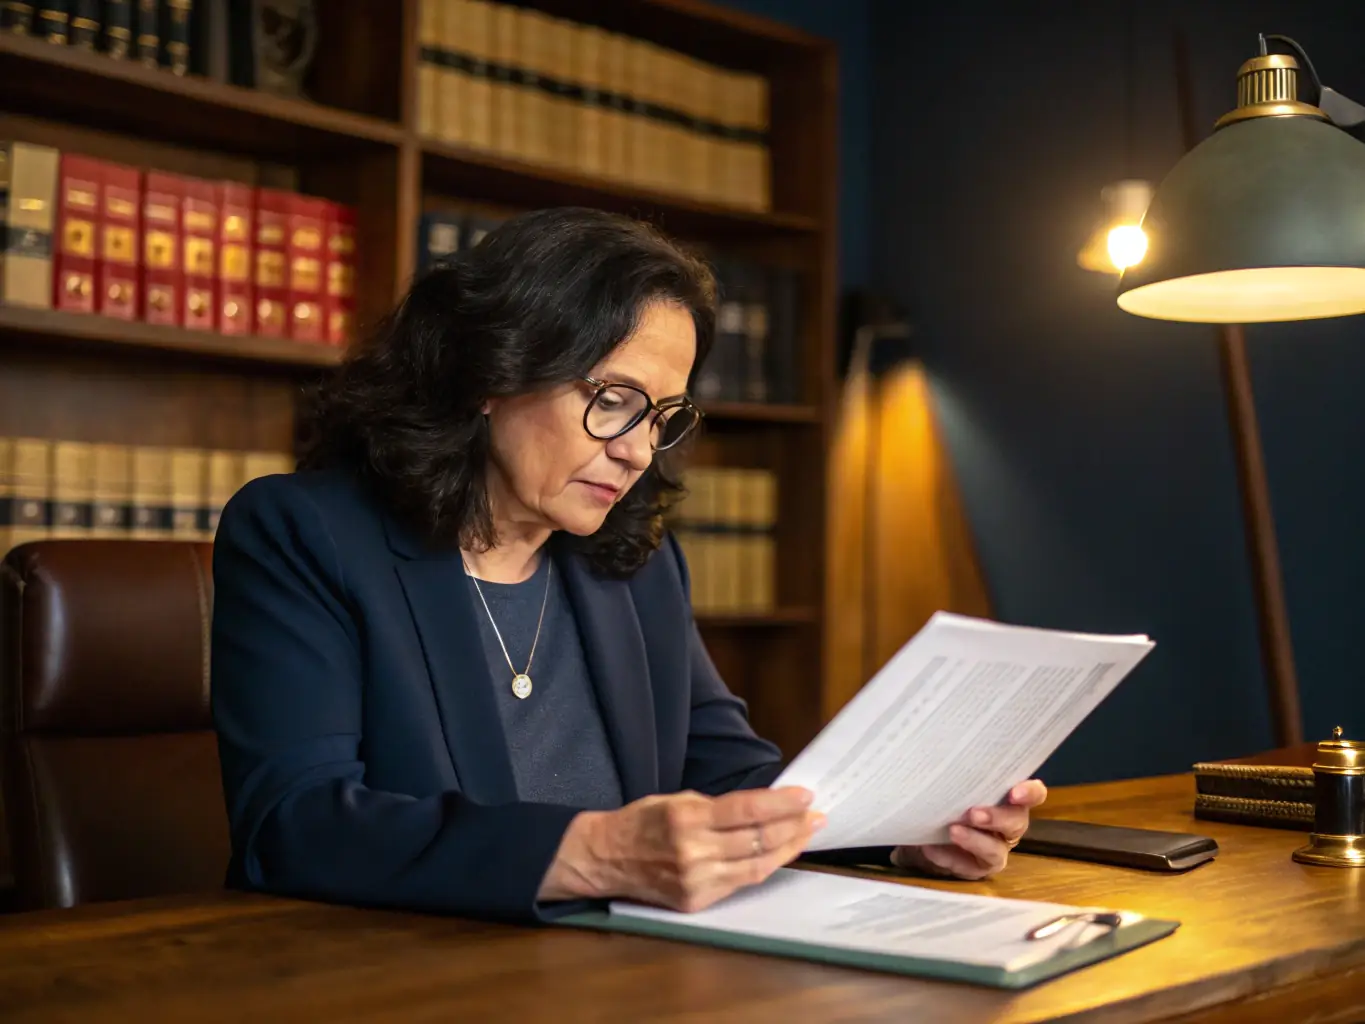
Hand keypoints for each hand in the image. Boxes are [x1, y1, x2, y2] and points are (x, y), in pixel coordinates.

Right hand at [539, 787, 825, 911]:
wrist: (605, 858)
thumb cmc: (641, 822)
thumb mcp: (675, 799)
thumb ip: (717, 806)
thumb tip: (763, 806)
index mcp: (685, 818)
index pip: (745, 810)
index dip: (780, 804)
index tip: (805, 796)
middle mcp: (691, 852)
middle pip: (757, 840)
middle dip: (792, 826)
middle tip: (815, 815)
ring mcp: (695, 881)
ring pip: (755, 866)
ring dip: (787, 849)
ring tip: (807, 833)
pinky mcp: (696, 901)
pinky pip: (740, 883)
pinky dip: (763, 866)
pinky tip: (779, 854)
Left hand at [890, 779, 1047, 879]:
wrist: (925, 833)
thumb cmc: (948, 800)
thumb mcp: (955, 786)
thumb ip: (959, 777)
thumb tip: (942, 757)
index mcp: (1009, 799)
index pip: (1034, 794)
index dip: (1030, 793)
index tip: (1015, 793)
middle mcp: (1009, 825)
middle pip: (1017, 822)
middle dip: (997, 817)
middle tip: (974, 813)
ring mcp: (996, 850)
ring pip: (995, 850)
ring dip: (975, 840)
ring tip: (952, 830)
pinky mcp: (978, 869)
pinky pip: (967, 866)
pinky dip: (948, 856)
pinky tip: (930, 847)